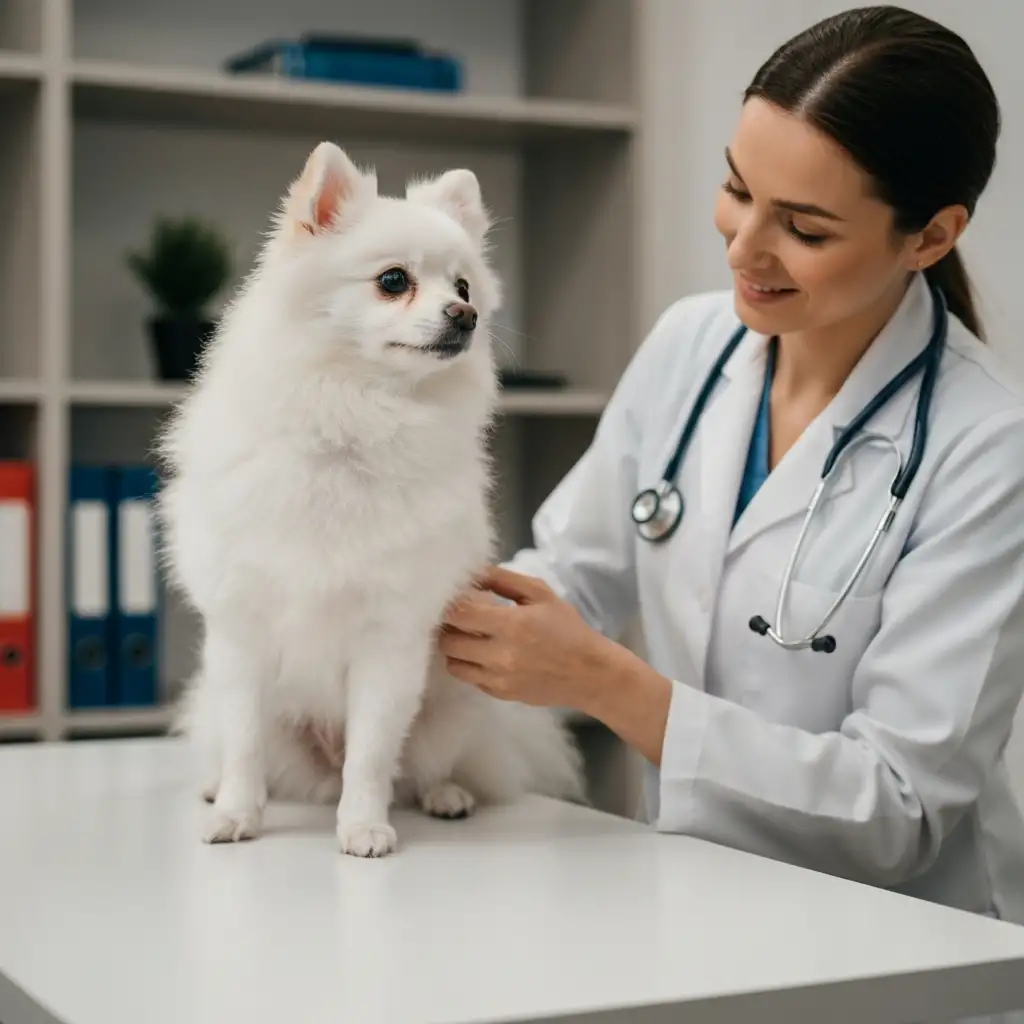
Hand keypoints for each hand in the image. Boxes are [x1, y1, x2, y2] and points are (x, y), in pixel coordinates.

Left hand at [439, 565, 618, 710]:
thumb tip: (473, 572)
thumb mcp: (541, 594)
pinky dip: (469, 665)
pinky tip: (483, 654)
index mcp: (511, 624)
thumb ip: (504, 579)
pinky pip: (468, 678)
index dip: (449, 604)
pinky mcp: (499, 694)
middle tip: (459, 618)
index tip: (453, 598)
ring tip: (468, 637)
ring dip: (455, 648)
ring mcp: (497, 678)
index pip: (458, 613)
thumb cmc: (567, 629)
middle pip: (448, 641)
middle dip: (448, 627)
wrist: (589, 673)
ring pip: (452, 663)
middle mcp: (499, 655)